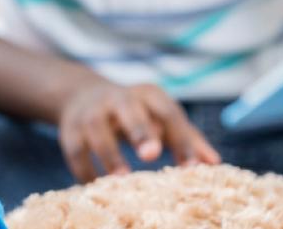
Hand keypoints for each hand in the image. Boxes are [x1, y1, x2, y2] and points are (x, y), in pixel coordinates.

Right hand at [56, 80, 220, 183]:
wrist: (83, 95)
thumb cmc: (135, 112)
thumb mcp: (160, 116)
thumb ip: (187, 138)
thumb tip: (213, 164)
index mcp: (147, 95)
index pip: (167, 112)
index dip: (180, 138)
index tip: (192, 167)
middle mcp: (117, 99)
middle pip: (128, 110)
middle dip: (139, 131)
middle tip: (151, 155)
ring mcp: (90, 113)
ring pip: (96, 130)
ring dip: (109, 154)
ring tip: (122, 180)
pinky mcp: (69, 129)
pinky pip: (75, 151)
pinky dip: (85, 171)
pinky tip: (98, 187)